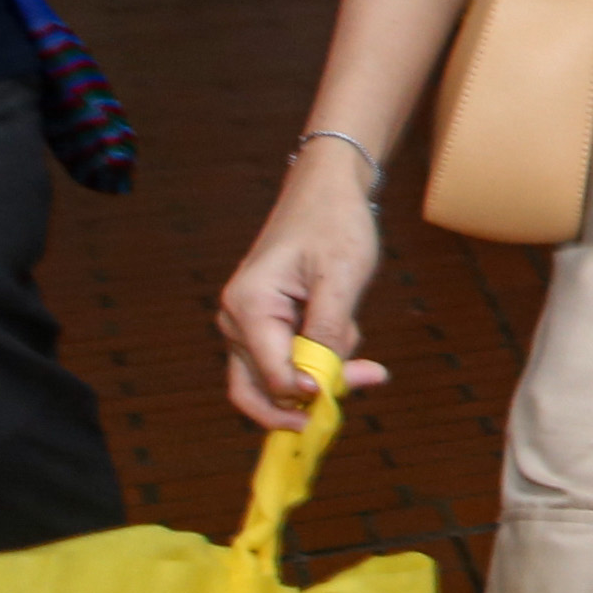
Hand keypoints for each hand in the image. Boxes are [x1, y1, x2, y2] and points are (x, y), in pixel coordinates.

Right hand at [215, 159, 396, 429]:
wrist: (326, 193)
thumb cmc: (335, 226)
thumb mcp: (343, 277)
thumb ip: (330, 333)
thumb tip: (319, 386)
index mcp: (249, 307)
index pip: (270, 374)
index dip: (306, 393)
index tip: (346, 386)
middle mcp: (236, 321)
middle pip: (258, 390)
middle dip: (305, 400)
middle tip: (356, 389)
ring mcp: (246, 326)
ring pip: (278, 379)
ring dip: (320, 372)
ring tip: (355, 332)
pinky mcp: (263, 328)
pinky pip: (288, 361)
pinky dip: (319, 356)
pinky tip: (345, 325)